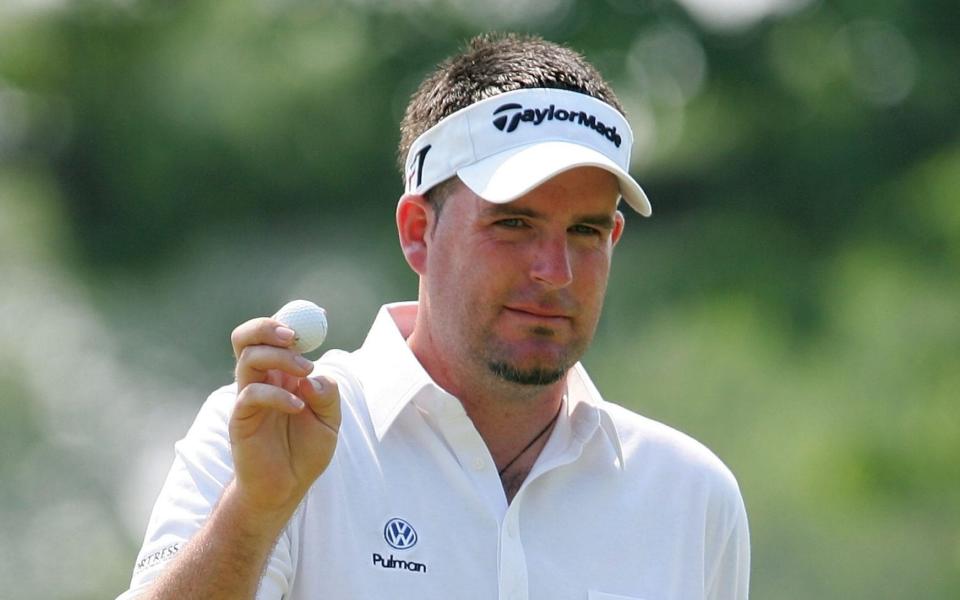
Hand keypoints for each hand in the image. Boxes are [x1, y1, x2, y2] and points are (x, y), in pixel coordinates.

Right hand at [228, 317, 340, 514]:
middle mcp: (261, 380)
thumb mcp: (330, 422)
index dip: (291, 321)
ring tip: (305, 372)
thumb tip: (313, 376)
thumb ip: (328, 396)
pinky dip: (277, 395)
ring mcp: (248, 398)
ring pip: (248, 358)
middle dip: (267, 327)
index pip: (275, 336)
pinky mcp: (240, 419)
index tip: (318, 318)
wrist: (286, 489)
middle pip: (247, 337)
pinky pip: (251, 394)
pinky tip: (298, 407)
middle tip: (293, 336)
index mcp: (281, 374)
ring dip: (279, 357)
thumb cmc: (306, 453)